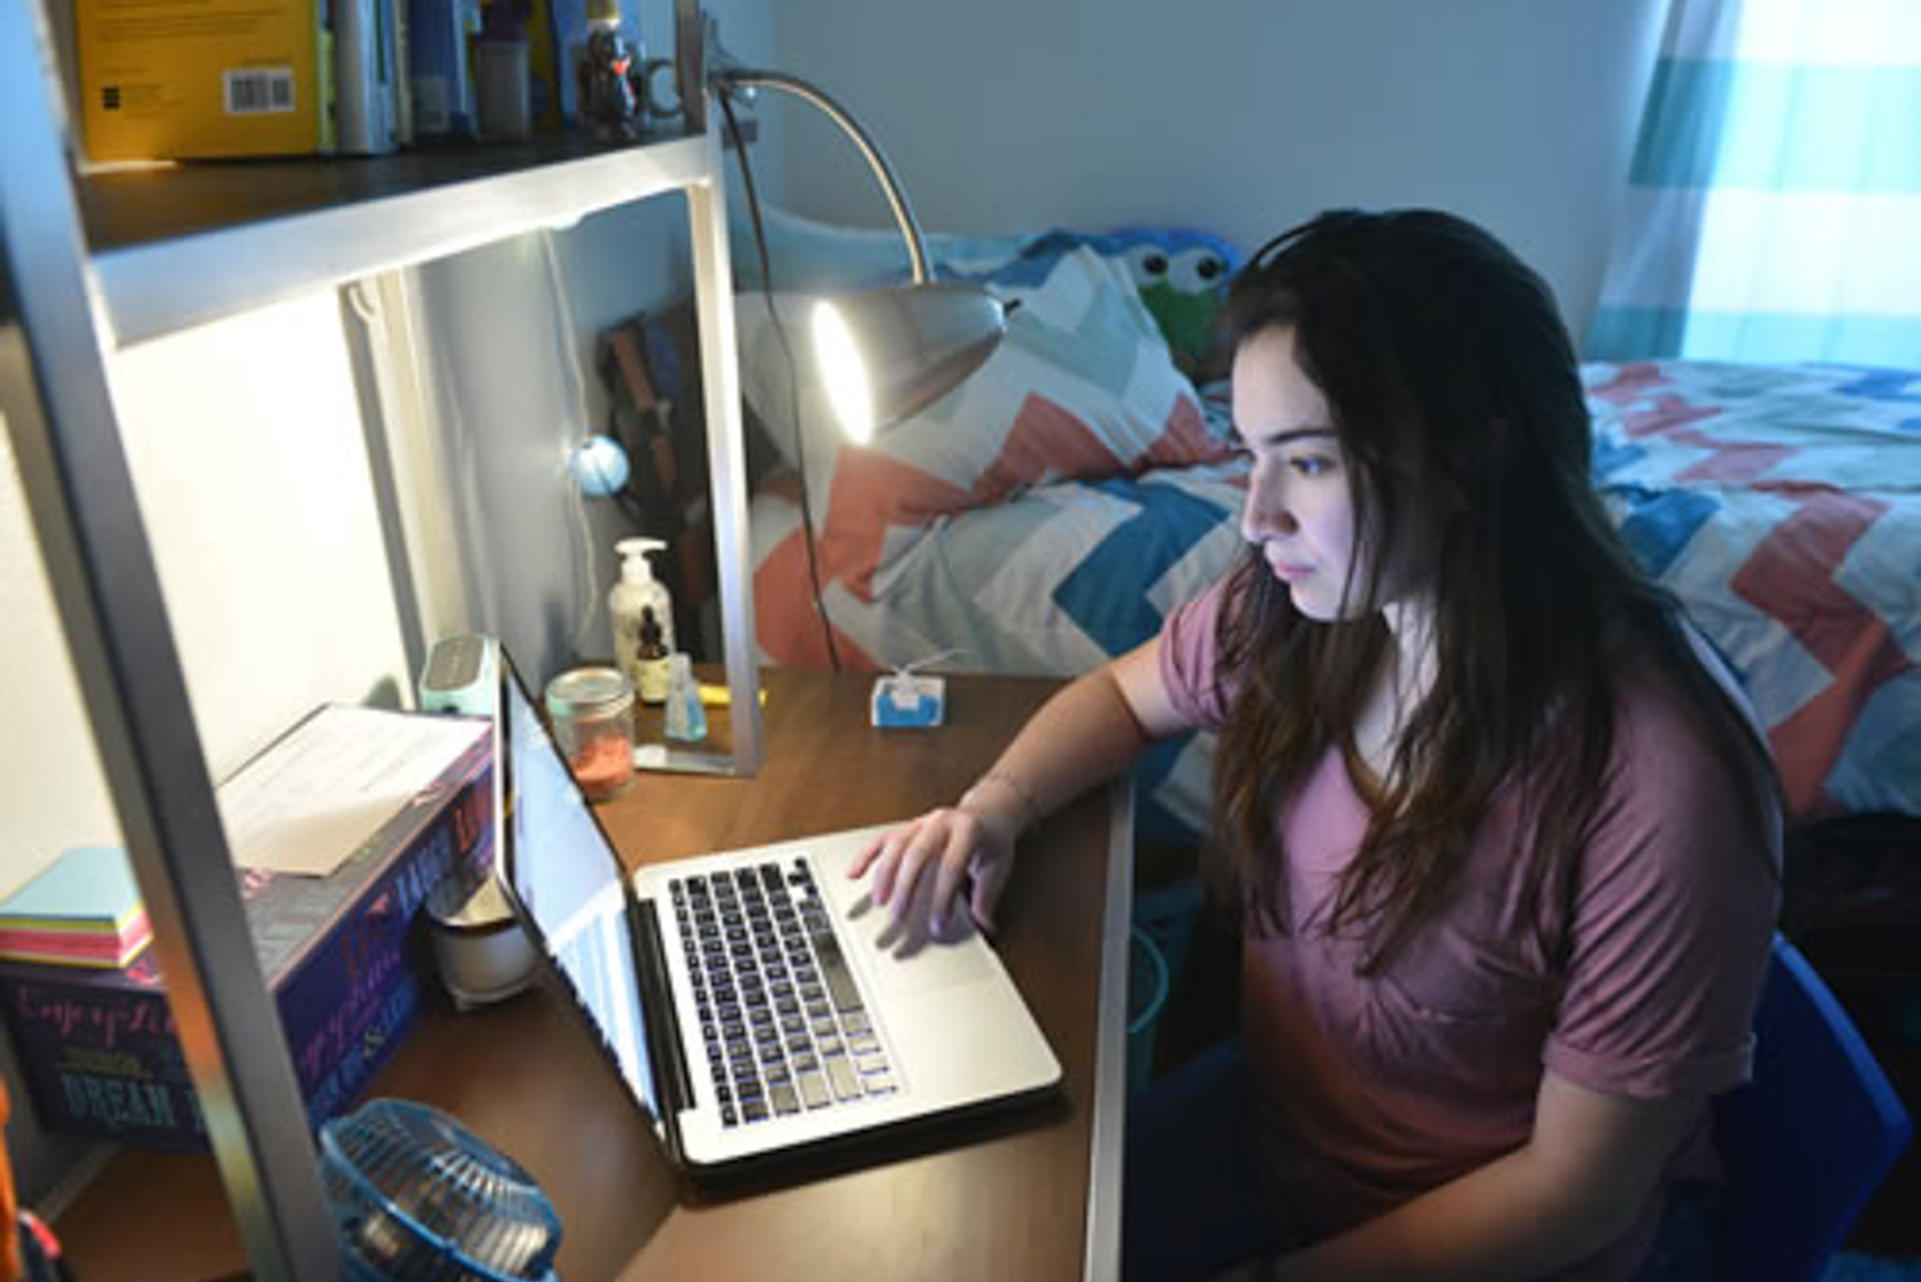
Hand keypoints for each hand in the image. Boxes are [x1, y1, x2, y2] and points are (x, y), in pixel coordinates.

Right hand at [846, 803, 1018, 935]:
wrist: (989, 811)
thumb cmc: (992, 840)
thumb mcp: (998, 867)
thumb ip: (987, 898)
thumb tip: (984, 927)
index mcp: (968, 830)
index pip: (951, 866)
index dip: (942, 897)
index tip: (937, 924)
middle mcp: (942, 822)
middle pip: (917, 854)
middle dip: (906, 887)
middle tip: (898, 917)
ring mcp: (922, 822)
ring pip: (896, 844)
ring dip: (885, 874)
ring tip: (879, 901)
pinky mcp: (908, 826)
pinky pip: (883, 839)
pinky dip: (866, 856)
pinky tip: (853, 873)